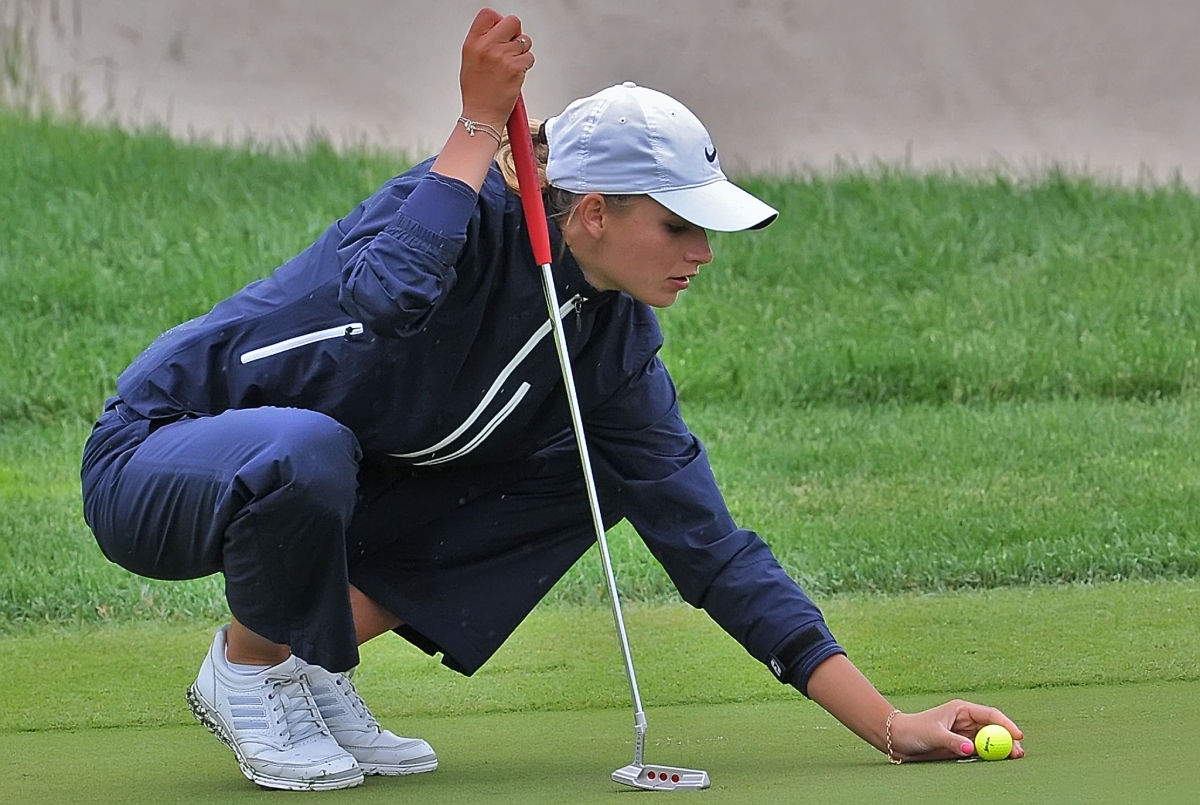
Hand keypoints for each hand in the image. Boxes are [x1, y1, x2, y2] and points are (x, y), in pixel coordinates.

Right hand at [458, 8, 534, 129]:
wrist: (482, 115)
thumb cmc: (476, 93)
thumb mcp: (469, 61)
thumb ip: (482, 42)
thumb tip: (496, 31)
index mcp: (473, 43)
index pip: (488, 14)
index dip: (498, 21)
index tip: (501, 30)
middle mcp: (488, 47)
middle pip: (512, 22)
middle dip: (515, 33)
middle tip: (511, 45)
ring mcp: (503, 57)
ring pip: (524, 41)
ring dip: (522, 51)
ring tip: (512, 64)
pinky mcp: (516, 68)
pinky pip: (529, 58)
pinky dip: (526, 65)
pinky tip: (516, 74)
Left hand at [888, 700, 1024, 761]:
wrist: (899, 740)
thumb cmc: (914, 730)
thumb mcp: (933, 734)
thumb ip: (952, 741)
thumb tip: (970, 749)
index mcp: (961, 710)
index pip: (990, 715)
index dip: (1006, 724)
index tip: (1018, 735)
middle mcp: (967, 721)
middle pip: (994, 729)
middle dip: (1007, 739)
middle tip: (1018, 752)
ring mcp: (966, 735)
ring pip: (990, 741)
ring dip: (1001, 749)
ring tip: (1013, 758)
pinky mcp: (962, 747)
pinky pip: (981, 752)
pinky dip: (991, 756)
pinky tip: (998, 761)